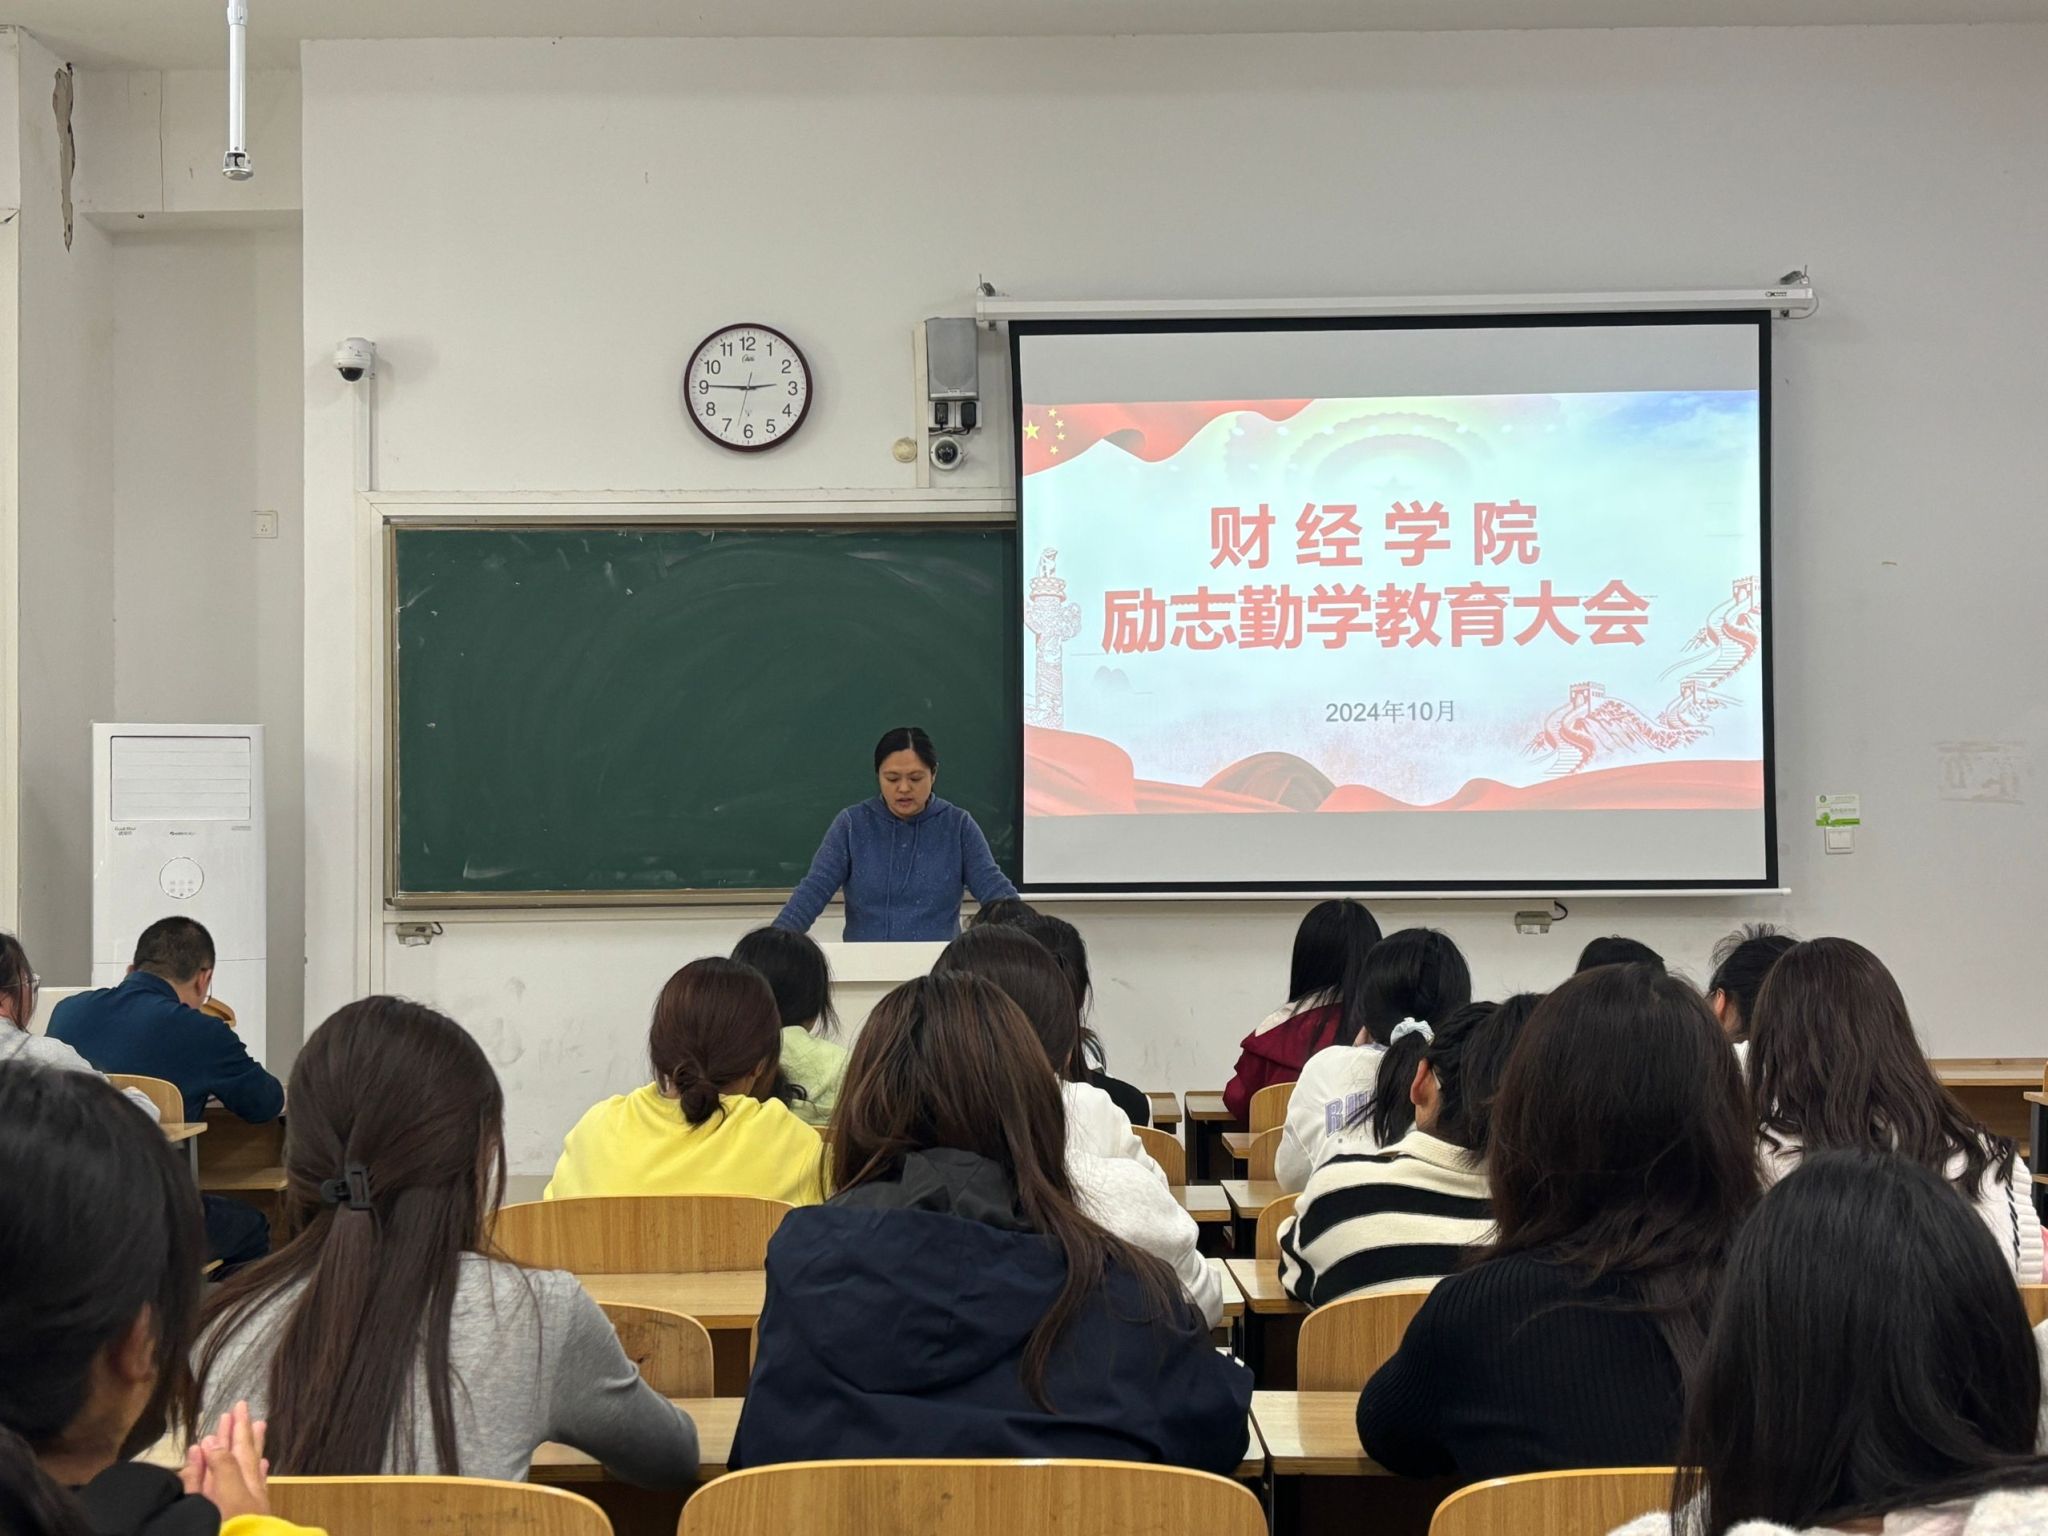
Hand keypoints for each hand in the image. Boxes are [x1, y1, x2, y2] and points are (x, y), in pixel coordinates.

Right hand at [183, 1401, 270, 1522]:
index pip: (241, 1449)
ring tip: (251, 1426)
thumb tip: (209, 1441)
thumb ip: (220, 1469)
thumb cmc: (237, 1527)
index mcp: (244, 1483)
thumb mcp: (229, 1495)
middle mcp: (242, 1491)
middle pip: (238, 1457)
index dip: (238, 1428)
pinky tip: (256, 1461)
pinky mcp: (223, 1518)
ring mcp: (236, 1505)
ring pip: (235, 1471)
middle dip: (236, 1434)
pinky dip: (243, 1474)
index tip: (239, 1407)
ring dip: (239, 1448)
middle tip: (239, 1409)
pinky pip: (232, 1491)